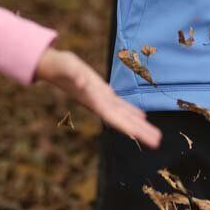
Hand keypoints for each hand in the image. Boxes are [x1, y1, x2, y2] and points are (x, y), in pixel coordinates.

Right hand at [36, 47, 161, 148]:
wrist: (51, 67)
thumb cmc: (59, 66)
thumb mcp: (67, 67)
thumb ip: (74, 75)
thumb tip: (82, 82)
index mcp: (93, 100)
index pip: (113, 116)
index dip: (127, 126)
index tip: (139, 137)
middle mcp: (99, 103)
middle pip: (122, 120)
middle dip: (139, 132)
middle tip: (158, 143)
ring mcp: (101, 99)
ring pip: (124, 115)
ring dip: (139, 126)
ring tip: (155, 136)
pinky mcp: (102, 93)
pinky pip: (120, 106)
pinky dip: (132, 112)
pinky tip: (141, 117)